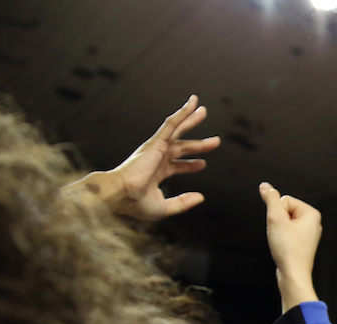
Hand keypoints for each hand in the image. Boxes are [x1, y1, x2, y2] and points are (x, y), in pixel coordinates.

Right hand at [73, 96, 219, 219]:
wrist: (121, 194)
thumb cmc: (136, 204)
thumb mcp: (165, 207)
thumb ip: (183, 203)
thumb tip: (200, 198)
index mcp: (156, 172)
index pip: (177, 166)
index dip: (190, 165)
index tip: (203, 164)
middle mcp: (156, 158)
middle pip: (181, 147)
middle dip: (198, 145)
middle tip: (215, 141)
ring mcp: (156, 148)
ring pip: (177, 130)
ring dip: (190, 119)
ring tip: (203, 110)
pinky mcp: (156, 142)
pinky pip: (171, 124)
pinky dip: (182, 113)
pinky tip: (192, 104)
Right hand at [259, 182, 321, 311]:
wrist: (292, 274)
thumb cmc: (288, 250)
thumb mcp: (276, 219)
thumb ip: (270, 199)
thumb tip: (265, 186)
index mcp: (311, 214)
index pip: (285, 200)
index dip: (277, 213)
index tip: (281, 227)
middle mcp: (313, 223)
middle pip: (285, 211)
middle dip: (278, 222)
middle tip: (281, 236)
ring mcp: (308, 234)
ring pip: (284, 223)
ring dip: (278, 231)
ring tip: (283, 243)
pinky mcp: (302, 244)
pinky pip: (286, 234)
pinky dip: (281, 239)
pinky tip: (284, 248)